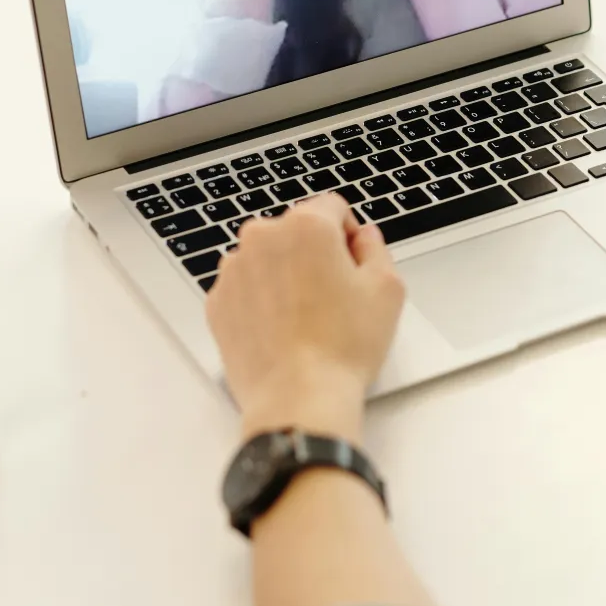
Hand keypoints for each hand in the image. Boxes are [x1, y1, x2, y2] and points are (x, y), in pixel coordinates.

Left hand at [206, 197, 404, 436]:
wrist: (298, 398)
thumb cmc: (342, 348)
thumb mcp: (387, 290)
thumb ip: (376, 249)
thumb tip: (364, 238)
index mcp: (306, 226)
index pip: (332, 207)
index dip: (349, 235)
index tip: (353, 261)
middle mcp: (262, 239)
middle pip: (295, 232)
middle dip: (314, 255)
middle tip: (333, 297)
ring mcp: (234, 271)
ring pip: (267, 259)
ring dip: (284, 276)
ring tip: (306, 319)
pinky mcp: (218, 303)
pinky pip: (245, 289)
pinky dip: (261, 302)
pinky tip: (282, 331)